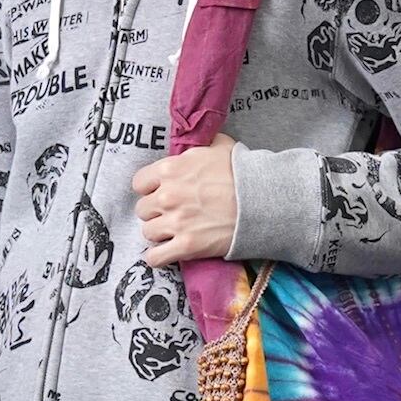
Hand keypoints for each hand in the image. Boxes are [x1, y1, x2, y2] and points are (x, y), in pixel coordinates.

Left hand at [132, 134, 238, 267]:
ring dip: (158, 233)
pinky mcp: (186, 246)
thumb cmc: (242, 171)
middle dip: (155, 212)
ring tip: (173, 232)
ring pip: (148, 232)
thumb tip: (196, 143)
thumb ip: (198, 147)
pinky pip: (155, 257)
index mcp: (170, 169)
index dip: (149, 189)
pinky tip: (167, 252)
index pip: (139, 183)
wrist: (262, 200)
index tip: (159, 193)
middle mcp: (167, 196)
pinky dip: (158, 257)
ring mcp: (176, 222)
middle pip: (143, 209)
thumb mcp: (219, 145)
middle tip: (171, 213)